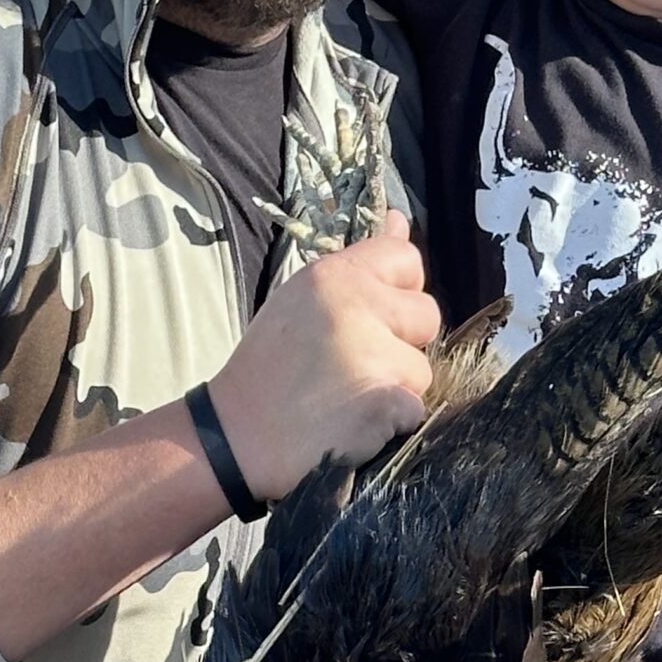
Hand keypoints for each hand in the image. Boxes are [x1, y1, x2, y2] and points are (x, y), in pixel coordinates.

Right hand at [207, 210, 439, 499]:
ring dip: (395, 388)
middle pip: (427, 315)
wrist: (233, 440)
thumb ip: (356, 267)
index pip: (406, 259)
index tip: (375, 317)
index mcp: (331, 276)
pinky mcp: (384, 402)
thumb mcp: (300, 302)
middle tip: (354, 365)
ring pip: (422, 370)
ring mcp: (372, 356)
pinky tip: (352, 425)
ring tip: (346, 399)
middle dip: (403, 344)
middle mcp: (355, 306)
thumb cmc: (267, 370)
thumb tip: (400, 221)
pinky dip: (391, 424)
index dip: (401, 291)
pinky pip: (415, 410)